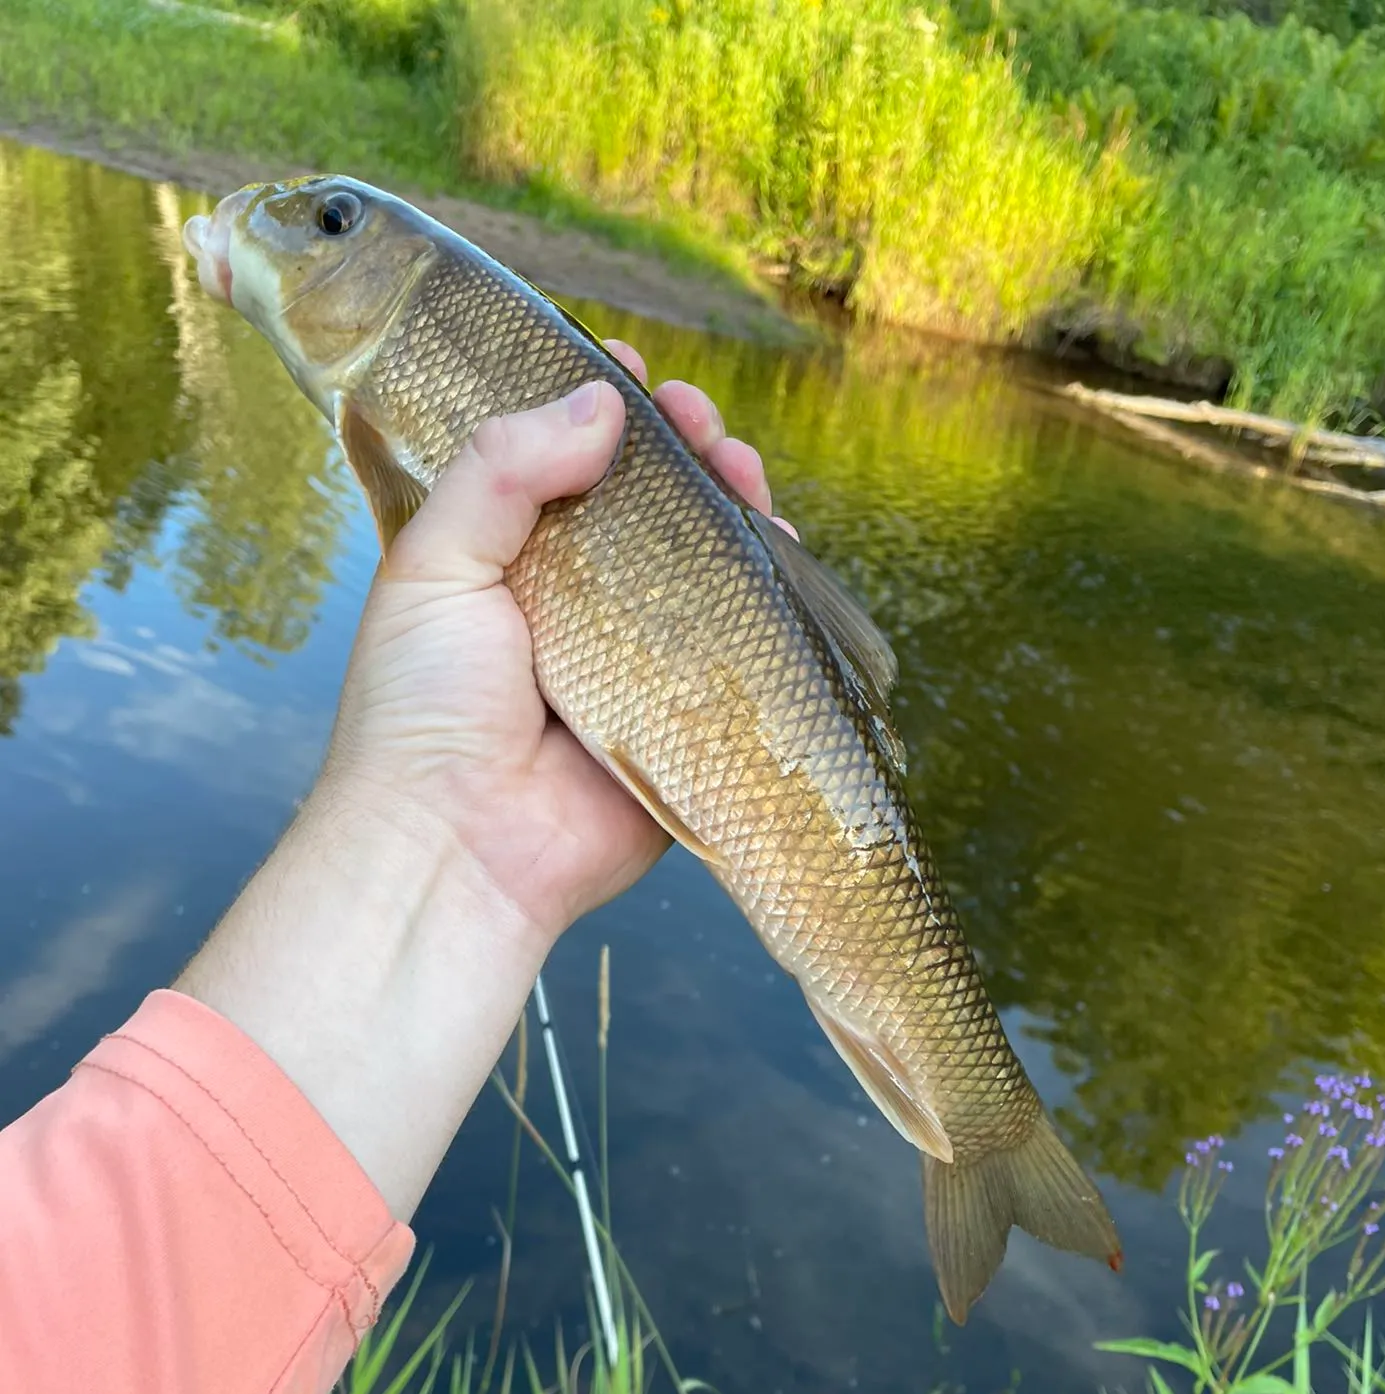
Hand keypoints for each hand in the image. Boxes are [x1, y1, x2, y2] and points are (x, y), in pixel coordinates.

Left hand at [178, 342, 789, 1219]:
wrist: (460, 850)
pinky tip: (779, 542)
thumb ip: (501, 471)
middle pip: (650, 509)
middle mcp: (579, 606)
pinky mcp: (690, 715)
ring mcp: (640, 660)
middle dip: (682, 452)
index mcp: (509, 566)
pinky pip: (741, 644)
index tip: (627, 370)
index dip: (600, 415)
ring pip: (704, 566)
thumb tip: (599, 405)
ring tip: (741, 464)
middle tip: (696, 417)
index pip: (565, 469)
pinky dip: (768, 593)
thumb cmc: (422, 709)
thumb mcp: (434, 565)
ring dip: (731, 505)